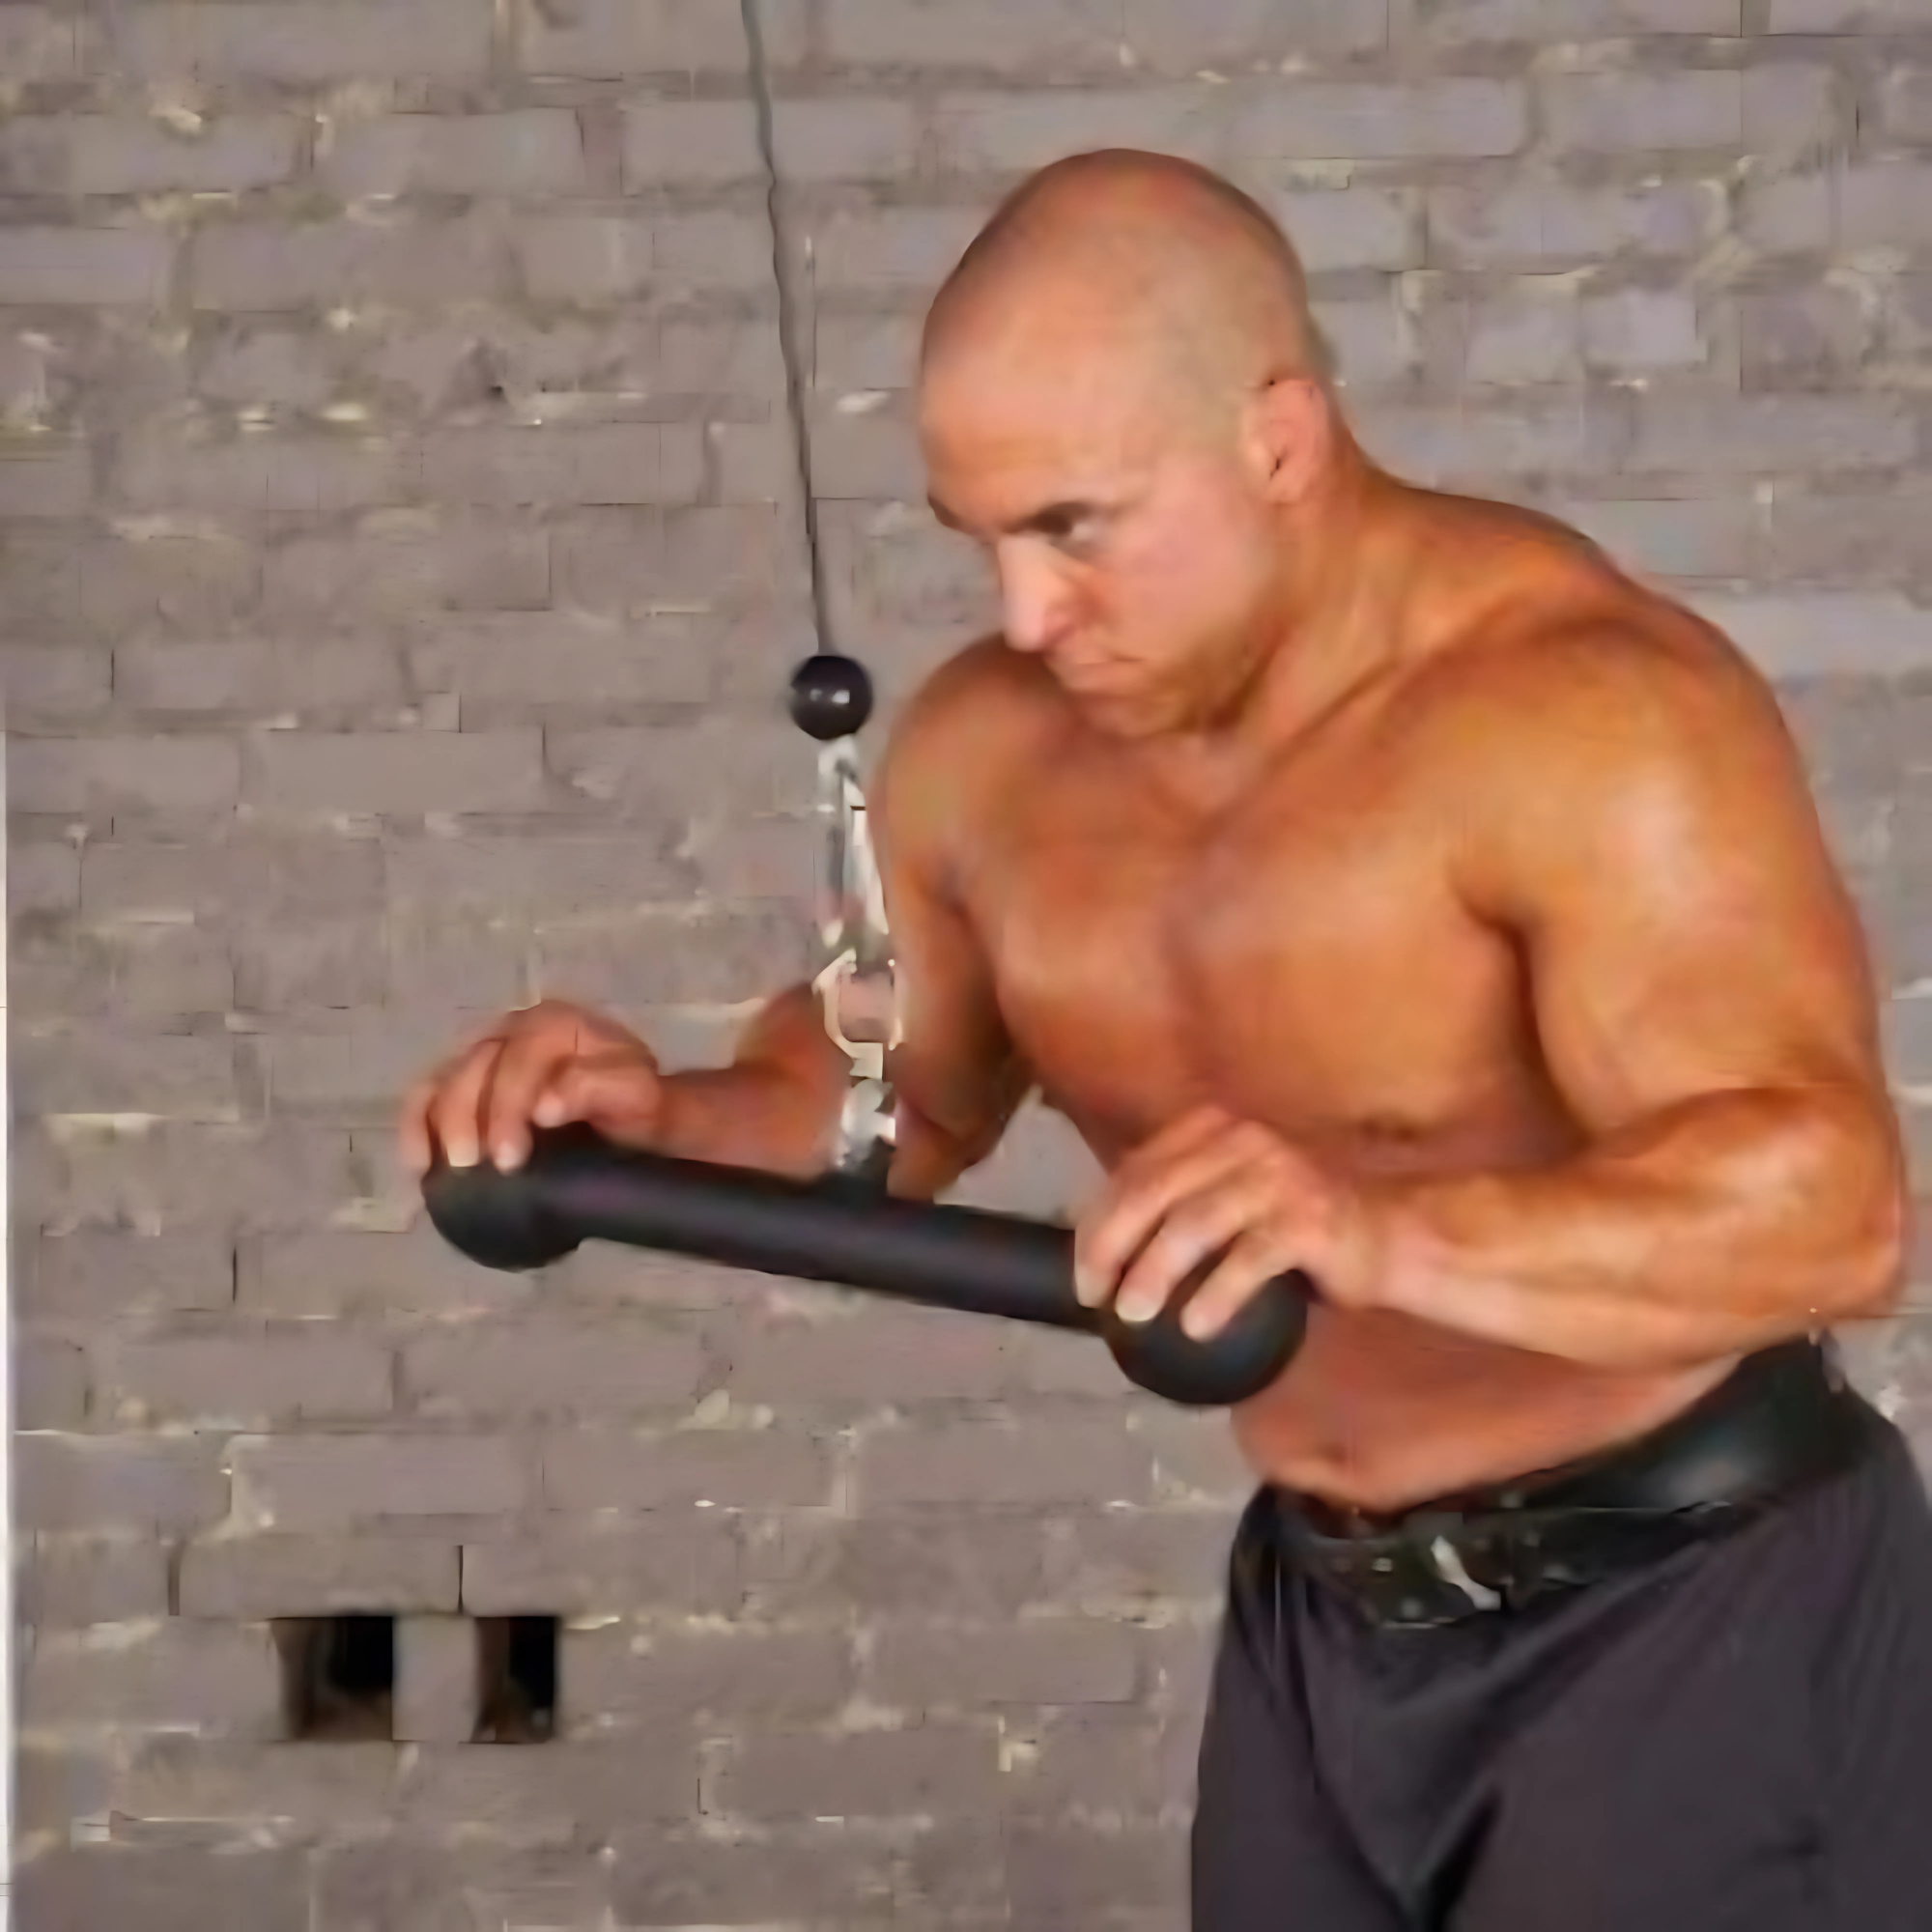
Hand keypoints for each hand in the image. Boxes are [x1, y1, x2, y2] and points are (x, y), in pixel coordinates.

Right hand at [398, 998, 666, 1176]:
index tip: (509, 1158)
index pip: (520, 1060)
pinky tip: (418, 1162)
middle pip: (475, 1068)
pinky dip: (417, 1125)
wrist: (636, 1115)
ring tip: (441, 1169)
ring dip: (437, 1124)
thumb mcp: (637, 1095)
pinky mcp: (467, 1080)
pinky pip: (429, 1094)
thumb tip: (544, 1107)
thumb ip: (597, 1090)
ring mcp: (486, 1053)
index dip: (508, 1109)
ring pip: (445, 1079)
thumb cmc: (637, 1104)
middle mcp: (513, 1029)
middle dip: (469, 1120)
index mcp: (556, 1023)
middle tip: (475, 1168)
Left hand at [1072, 1105, 1382, 1338]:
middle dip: (1111, 1247)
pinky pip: (1249, 1259)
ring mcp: (1278, 1178)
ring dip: (1154, 1272)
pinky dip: (1216, 1295)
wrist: (1386, 1237)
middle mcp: (1242, 1141)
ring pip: (1194, 1224)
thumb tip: (1103, 1255)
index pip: (1134, 1171)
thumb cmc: (1295, 1226)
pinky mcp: (1308, 1220)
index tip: (1082, 1274)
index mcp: (1213, 1129)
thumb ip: (1179, 1203)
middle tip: (1096, 1297)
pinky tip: (1196, 1327)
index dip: (1097, 1222)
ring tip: (1133, 1315)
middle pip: (1153, 1192)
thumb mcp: (1230, 1197)